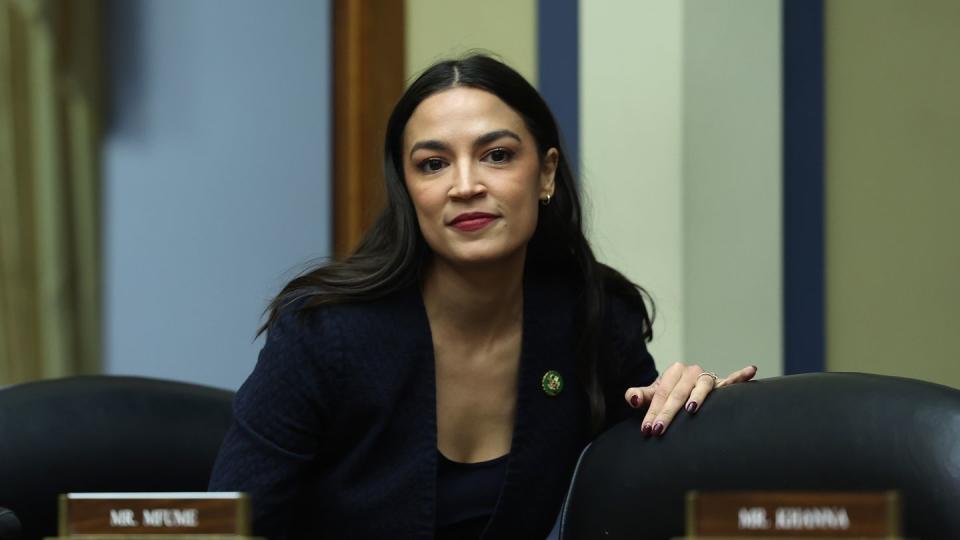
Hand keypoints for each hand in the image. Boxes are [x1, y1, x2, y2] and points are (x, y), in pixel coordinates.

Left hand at [623, 362, 756, 436]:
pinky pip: (732, 380)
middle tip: (659, 430)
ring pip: (703, 387)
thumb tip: (631, 399)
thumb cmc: (666, 396)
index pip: (661, 394)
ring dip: (698, 396)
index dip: (653, 412)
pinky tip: (751, 370)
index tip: (647, 430)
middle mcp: (691, 372)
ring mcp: (707, 378)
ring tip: (691, 409)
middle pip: (678, 393)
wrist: (683, 390)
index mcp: (673, 372)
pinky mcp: (722, 385)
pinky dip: (741, 375)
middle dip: (667, 413)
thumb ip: (639, 396)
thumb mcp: (651, 395)